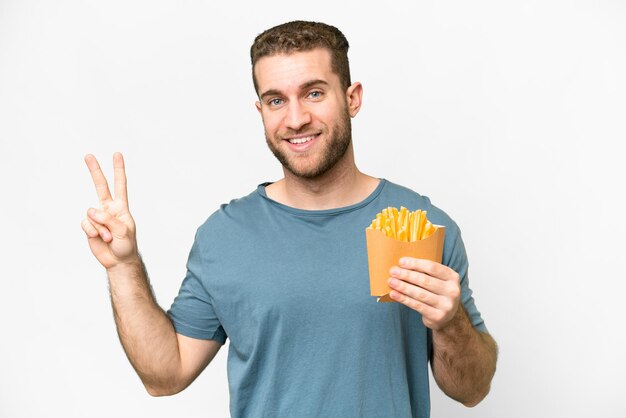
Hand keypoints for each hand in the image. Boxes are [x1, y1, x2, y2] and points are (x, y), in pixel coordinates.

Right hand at [81, 153, 137, 269]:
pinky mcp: (89, 227)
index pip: (120, 185)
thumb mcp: (124, 231)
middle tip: (88, 155)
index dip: (118, 170)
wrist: (118, 261)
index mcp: (121, 207)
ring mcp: (97, 217)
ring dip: (101, 228)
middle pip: (100, 186)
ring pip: (92, 214)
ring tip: (109, 238)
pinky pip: (86, 224)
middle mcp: (108, 209)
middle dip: (95, 171)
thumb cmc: (126, 245)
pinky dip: (93, 232)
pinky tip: (99, 238)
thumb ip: (108, 219)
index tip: (117, 154)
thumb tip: (91, 210)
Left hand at [387, 257, 460, 329]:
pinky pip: (417, 306)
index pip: (432, 267)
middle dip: (407, 275)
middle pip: (425, 280)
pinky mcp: (438, 316)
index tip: (401, 262)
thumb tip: (401, 265)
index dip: (415, 264)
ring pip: (420, 294)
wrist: (448, 316)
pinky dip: (403, 299)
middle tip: (393, 271)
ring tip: (391, 281)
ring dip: (403, 287)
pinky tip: (394, 294)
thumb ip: (425, 272)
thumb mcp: (438, 280)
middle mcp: (452, 291)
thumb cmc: (438, 292)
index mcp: (452, 277)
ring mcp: (446, 305)